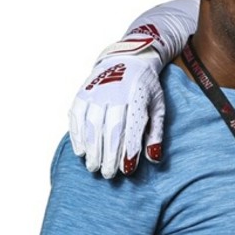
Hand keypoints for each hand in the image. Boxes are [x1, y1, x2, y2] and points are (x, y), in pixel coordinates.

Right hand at [68, 52, 164, 177]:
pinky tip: (81, 152)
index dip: (128, 149)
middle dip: (108, 154)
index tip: (127, 170)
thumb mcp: (158, 107)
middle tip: (107, 175)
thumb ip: (156, 133)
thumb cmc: (146, 88)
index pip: (132, 127)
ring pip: (91, 125)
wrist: (126, 59)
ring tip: (93, 167)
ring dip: (91, 149)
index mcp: (137, 96)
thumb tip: (153, 158)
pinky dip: (77, 136)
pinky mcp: (82, 93)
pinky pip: (76, 117)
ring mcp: (96, 92)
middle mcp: (115, 93)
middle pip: (109, 129)